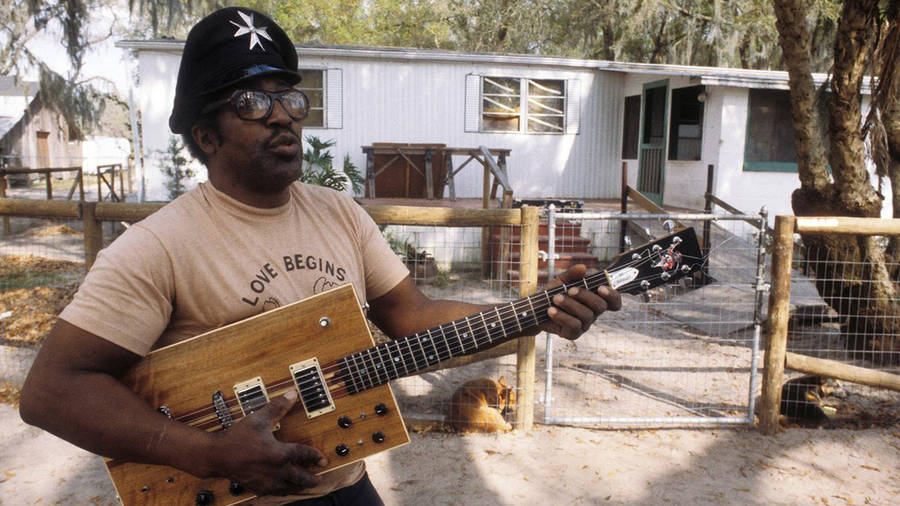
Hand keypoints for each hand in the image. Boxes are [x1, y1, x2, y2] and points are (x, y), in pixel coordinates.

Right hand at [206, 390, 327, 495]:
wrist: (217, 455)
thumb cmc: (237, 437)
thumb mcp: (259, 418)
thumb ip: (277, 406)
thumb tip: (292, 394)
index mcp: (280, 454)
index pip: (304, 455)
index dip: (315, 457)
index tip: (323, 460)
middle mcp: (276, 470)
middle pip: (300, 478)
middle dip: (311, 479)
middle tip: (319, 479)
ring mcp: (267, 481)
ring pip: (288, 488)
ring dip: (298, 487)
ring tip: (305, 487)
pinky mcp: (257, 487)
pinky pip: (275, 493)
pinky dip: (283, 492)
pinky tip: (284, 490)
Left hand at [541, 264, 621, 339]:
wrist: (534, 310)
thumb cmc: (551, 294)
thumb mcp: (561, 280)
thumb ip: (572, 274)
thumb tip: (583, 268)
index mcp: (594, 299)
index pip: (614, 301)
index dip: (613, 295)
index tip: (601, 287)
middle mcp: (592, 313)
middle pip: (600, 306)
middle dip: (585, 296)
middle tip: (570, 290)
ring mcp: (584, 325)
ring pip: (587, 316)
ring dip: (570, 305)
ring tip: (555, 298)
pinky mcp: (573, 334)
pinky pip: (574, 326)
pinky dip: (562, 316)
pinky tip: (551, 310)